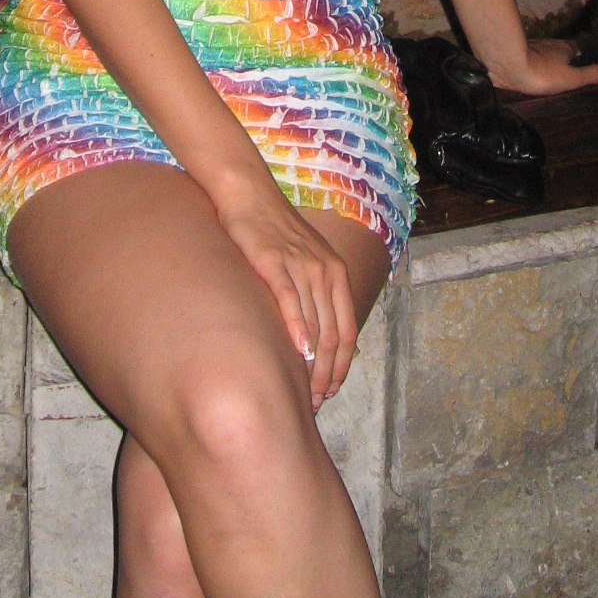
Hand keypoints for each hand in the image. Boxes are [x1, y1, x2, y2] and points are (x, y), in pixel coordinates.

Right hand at [214, 178, 357, 411]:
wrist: (249, 195)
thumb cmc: (274, 232)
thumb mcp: (305, 260)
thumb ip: (314, 294)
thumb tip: (315, 339)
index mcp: (336, 273)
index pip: (347, 332)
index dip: (342, 366)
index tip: (332, 391)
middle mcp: (325, 271)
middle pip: (333, 335)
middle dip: (328, 374)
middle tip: (317, 402)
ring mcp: (301, 266)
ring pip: (315, 325)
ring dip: (312, 364)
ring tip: (304, 392)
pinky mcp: (275, 261)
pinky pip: (290, 302)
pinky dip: (296, 330)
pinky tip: (296, 353)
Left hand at [489, 37, 597, 97]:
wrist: (506, 64)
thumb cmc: (543, 72)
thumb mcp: (573, 78)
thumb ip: (593, 74)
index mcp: (564, 47)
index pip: (574, 48)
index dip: (577, 54)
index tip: (579, 60)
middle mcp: (547, 44)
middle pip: (556, 49)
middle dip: (559, 56)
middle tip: (562, 67)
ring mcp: (529, 47)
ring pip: (539, 52)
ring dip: (542, 59)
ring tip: (544, 71)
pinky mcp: (512, 53)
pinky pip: (523, 57)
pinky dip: (526, 62)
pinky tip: (524, 71)